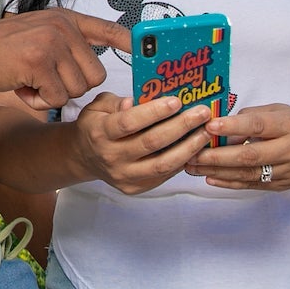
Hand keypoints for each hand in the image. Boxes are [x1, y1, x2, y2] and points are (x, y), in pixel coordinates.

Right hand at [0, 9, 129, 111]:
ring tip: (29, 81)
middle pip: (95, 75)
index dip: (129, 42)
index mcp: (64, 19)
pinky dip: (39, 101)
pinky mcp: (39, 61)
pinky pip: (56, 97)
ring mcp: (51, 42)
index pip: (107, 29)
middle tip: (44, 80)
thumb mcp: (37, 32)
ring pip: (77, 89)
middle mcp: (62, 27)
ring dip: (53, 95)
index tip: (146, 50)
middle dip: (72, 87)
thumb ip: (64, 41)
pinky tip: (21, 87)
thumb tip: (91, 67)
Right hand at [75, 92, 212, 194]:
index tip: (176, 101)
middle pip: (151, 143)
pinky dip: (181, 162)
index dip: (154, 112)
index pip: (129, 122)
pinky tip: (194, 148)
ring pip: (162, 164)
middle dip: (181, 126)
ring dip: (188, 148)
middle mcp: (111, 156)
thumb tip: (136, 101)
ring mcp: (123, 175)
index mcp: (100, 132)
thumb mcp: (98, 106)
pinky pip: (163, 175)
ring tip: (205, 133)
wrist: (84, 157)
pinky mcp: (135, 187)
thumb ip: (116, 102)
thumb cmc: (96, 126)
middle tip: (202, 113)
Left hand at [183, 104, 289, 190]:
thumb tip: (216, 130)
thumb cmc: (285, 120)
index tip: (208, 126)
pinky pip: (252, 185)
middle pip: (250, 156)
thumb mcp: (269, 110)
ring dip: (217, 172)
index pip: (257, 126)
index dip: (232, 127)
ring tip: (193, 167)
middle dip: (217, 156)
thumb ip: (245, 119)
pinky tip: (210, 177)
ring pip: (249, 174)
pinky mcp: (284, 184)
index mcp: (288, 125)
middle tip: (191, 154)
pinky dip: (229, 182)